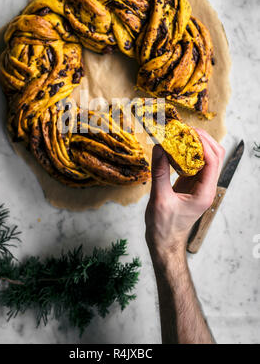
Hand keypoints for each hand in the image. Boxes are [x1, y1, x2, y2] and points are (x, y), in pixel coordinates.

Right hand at [145, 129, 224, 257]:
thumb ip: (160, 172)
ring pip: (206, 158)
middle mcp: (206, 188)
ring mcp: (200, 186)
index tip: (187, 132)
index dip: (202, 143)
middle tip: (184, 130)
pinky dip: (187, 153)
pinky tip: (175, 147)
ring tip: (180, 135)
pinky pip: (194, 164)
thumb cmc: (164, 227)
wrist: (164, 243)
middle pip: (215, 156)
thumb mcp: (159, 199)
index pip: (212, 161)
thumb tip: (159, 147)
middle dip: (202, 140)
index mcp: (204, 193)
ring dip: (196, 144)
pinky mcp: (191, 185)